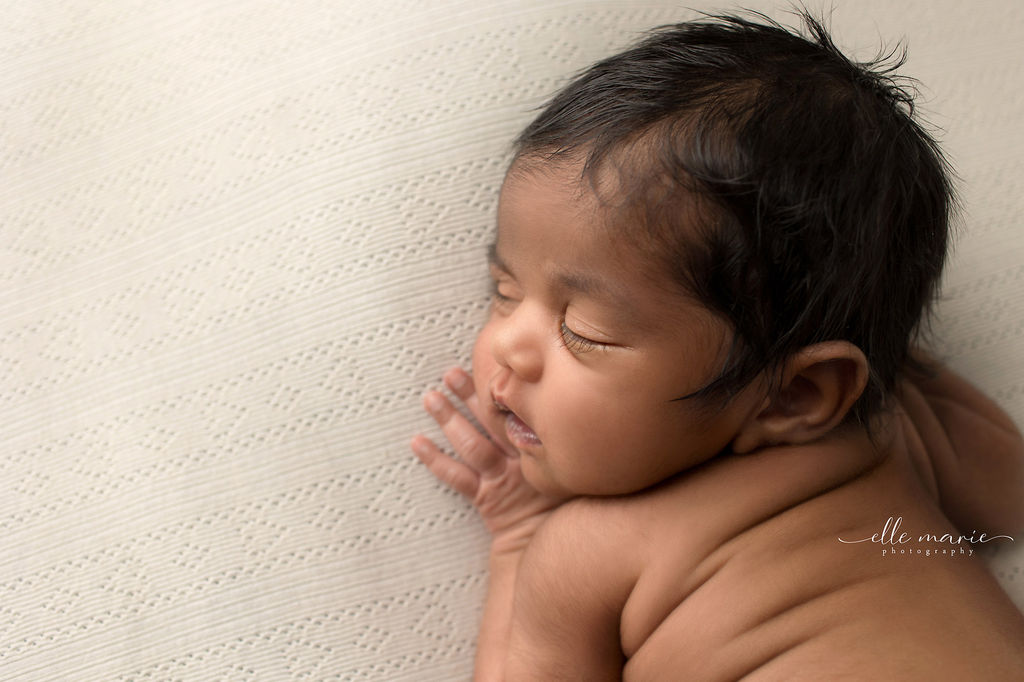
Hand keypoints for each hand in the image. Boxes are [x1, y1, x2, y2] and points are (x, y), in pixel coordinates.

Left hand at [411, 367, 563, 551]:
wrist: (546, 542)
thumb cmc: (563, 502)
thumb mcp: (573, 467)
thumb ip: (564, 438)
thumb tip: (557, 401)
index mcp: (542, 447)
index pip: (521, 412)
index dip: (505, 390)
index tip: (492, 366)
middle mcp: (520, 459)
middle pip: (493, 421)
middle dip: (470, 395)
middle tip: (450, 373)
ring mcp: (500, 478)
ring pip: (472, 444)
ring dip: (449, 419)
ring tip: (430, 398)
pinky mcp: (484, 497)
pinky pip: (456, 477)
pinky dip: (434, 459)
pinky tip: (417, 442)